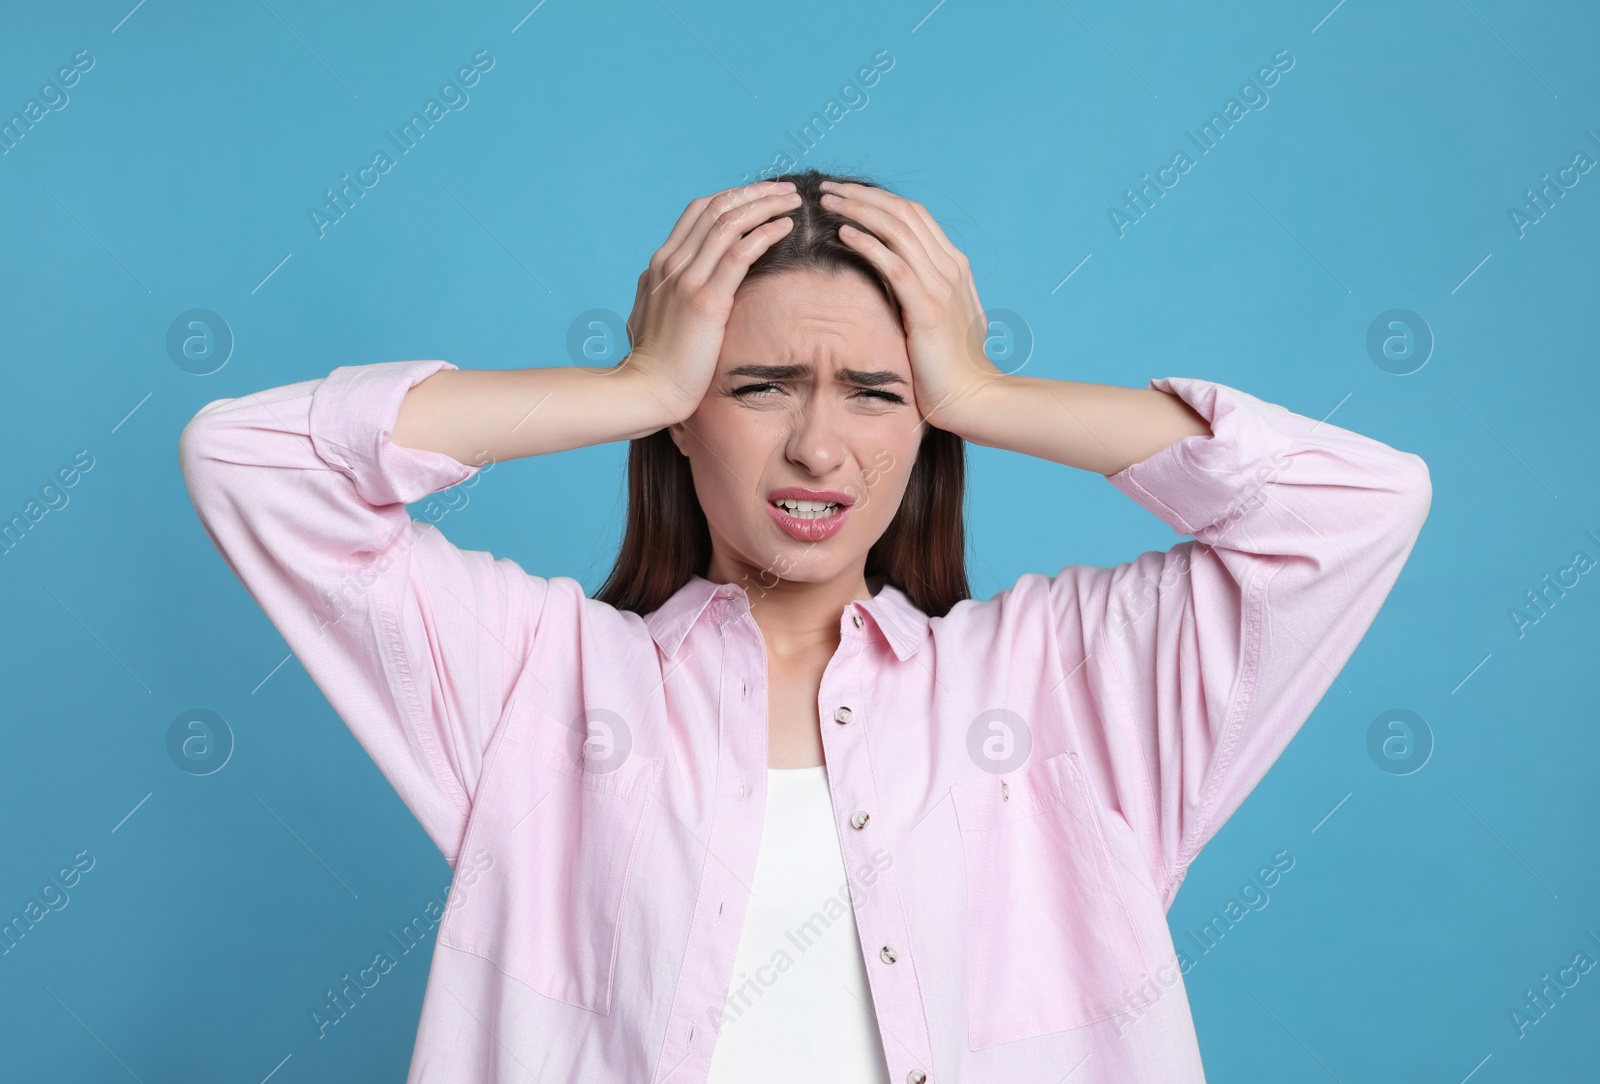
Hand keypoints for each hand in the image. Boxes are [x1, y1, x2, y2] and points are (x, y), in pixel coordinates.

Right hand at [619, 179, 800, 420]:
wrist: (644, 391)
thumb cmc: (654, 363)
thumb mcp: (654, 315)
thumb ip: (665, 292)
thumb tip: (677, 285)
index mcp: (660, 265)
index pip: (699, 212)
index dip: (734, 197)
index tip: (761, 196)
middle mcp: (671, 264)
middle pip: (717, 208)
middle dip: (755, 193)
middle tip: (786, 190)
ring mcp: (685, 280)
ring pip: (730, 222)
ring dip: (765, 205)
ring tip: (793, 202)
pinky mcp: (705, 301)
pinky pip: (740, 253)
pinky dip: (765, 233)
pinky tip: (785, 227)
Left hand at [818, 181, 1002, 423]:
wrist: (975, 398)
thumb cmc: (952, 367)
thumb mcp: (940, 321)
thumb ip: (923, 296)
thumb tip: (898, 286)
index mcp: (954, 266)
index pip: (914, 216)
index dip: (878, 199)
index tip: (846, 194)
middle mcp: (950, 268)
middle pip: (903, 213)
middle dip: (862, 196)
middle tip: (828, 188)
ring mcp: (941, 286)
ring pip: (896, 230)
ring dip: (858, 211)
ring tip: (828, 203)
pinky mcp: (927, 309)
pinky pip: (893, 265)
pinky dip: (867, 244)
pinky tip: (843, 234)